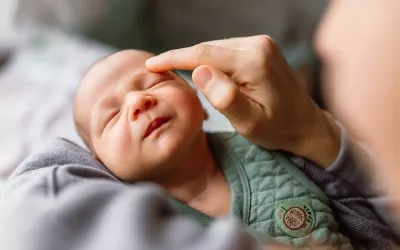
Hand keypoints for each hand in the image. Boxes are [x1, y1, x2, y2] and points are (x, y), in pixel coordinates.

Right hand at [146, 36, 339, 166]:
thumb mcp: (250, 123)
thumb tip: (199, 71)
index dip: (174, 58)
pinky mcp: (261, 47)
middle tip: (159, 72)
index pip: (203, 54)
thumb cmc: (278, 129)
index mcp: (254, 62)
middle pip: (208, 49)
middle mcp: (258, 45)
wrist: (306, 124)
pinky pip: (226, 50)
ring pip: (215, 48)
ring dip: (197, 62)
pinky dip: (211, 61)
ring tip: (180, 76)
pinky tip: (205, 74)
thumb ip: (226, 98)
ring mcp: (261, 43)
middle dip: (182, 60)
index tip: (152, 65)